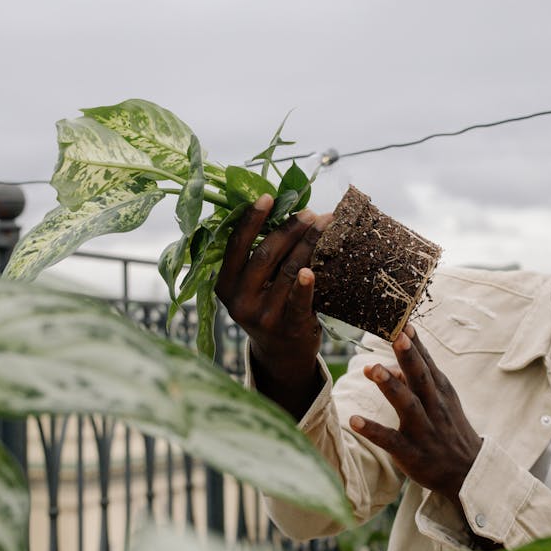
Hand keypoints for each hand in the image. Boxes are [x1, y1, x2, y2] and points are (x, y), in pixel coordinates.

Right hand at [216, 194, 331, 417]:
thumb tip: (280, 209)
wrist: (282, 353)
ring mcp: (263, 316)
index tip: (268, 197)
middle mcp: (239, 301)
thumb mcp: (251, 286)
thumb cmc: (268, 306)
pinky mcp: (287, 328)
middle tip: (310, 212)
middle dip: (290, 228)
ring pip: (288, 271)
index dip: (252, 219)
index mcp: (225, 285)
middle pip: (266, 254)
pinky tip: (312, 270)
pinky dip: (306, 285)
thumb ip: (256, 257)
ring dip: (309, 243)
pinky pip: (299, 301)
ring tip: (325, 224)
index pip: (236, 245)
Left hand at [349, 325, 482, 504]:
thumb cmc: (449, 429)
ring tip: (372, 368)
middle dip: (409, 357)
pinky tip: (354, 420)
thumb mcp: (440, 401)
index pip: (426, 363)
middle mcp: (433, 407)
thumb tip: (391, 364)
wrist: (468, 471)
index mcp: (440, 391)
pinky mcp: (412, 453)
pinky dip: (373, 430)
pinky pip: (391, 440)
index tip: (404, 322)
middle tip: (396, 336)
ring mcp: (424, 430)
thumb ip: (417, 380)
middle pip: (420, 378)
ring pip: (407, 405)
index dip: (416, 344)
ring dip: (390, 386)